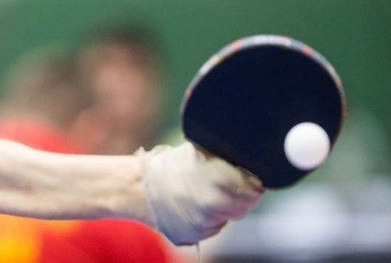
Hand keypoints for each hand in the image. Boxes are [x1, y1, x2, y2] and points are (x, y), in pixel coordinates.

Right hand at [137, 141, 263, 244]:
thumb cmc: (168, 166)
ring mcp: (203, 226)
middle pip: (243, 205)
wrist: (139, 187)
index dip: (252, 181)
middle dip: (239, 194)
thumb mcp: (198, 153)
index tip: (249, 175)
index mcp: (217, 184)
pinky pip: (213, 226)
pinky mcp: (194, 237)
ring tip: (206, 191)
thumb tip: (248, 159)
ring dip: (225, 206)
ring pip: (228, 217)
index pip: (252, 189)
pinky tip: (196, 204)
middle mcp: (212, 209)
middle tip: (229, 182)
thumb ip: (223, 159)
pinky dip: (210, 216)